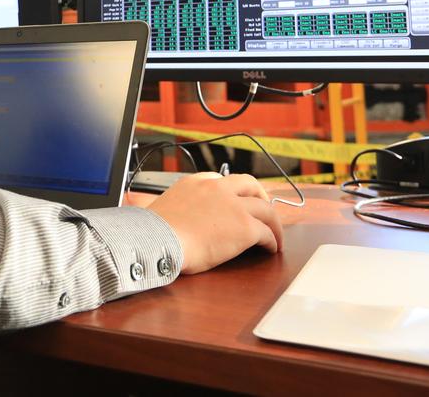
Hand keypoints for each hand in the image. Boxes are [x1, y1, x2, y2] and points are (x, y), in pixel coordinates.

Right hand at [147, 172, 283, 273]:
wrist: (157, 240)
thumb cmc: (154, 233)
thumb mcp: (165, 208)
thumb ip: (178, 208)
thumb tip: (177, 221)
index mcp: (195, 182)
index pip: (220, 179)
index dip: (232, 192)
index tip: (235, 202)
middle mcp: (217, 188)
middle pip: (250, 184)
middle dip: (261, 196)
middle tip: (264, 209)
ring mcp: (234, 206)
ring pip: (265, 208)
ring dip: (273, 222)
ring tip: (274, 235)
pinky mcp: (245, 226)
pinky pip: (267, 233)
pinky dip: (272, 241)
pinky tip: (270, 249)